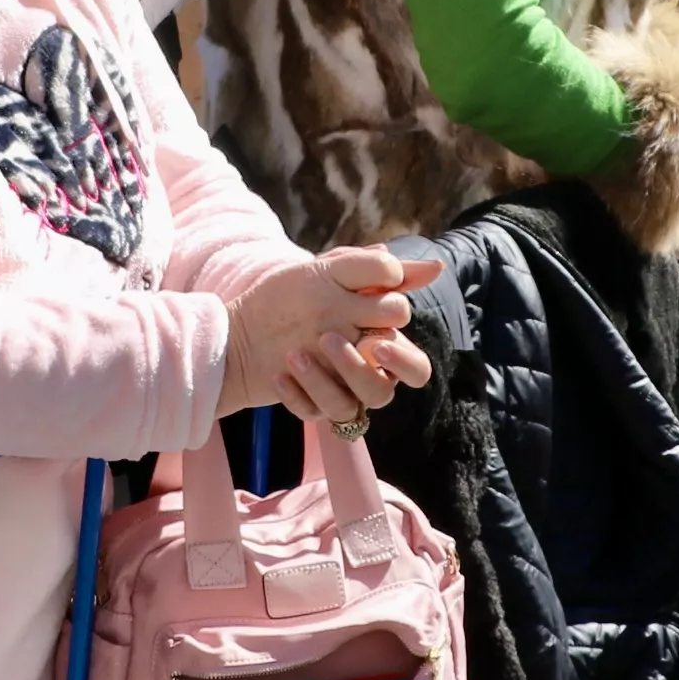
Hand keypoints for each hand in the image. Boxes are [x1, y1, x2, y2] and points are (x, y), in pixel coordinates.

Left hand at [226, 248, 443, 424]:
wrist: (243, 320)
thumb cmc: (298, 293)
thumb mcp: (336, 271)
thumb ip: (383, 271)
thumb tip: (435, 267)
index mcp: (381, 345)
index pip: (415, 368)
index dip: (400, 358)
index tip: (374, 339)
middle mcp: (364, 374)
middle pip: (384, 394)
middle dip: (363, 374)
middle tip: (334, 345)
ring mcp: (337, 393)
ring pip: (348, 407)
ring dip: (323, 380)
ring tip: (296, 354)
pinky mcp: (309, 406)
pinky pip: (311, 413)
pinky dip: (296, 393)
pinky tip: (280, 372)